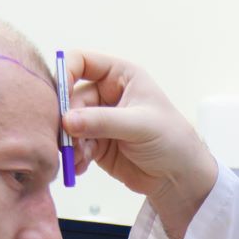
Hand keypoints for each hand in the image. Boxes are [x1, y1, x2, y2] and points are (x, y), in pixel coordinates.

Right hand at [62, 50, 217, 238]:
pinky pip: (75, 145)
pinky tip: (80, 167)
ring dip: (69, 142)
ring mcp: (99, 120)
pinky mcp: (96, 143)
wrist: (179, 176)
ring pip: (69, 124)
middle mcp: (106, 94)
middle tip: (67, 139)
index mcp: (120, 75)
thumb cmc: (172, 140)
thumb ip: (102, 121)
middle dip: (67, 120)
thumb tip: (68, 120)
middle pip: (71, 98)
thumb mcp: (139, 125)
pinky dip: (74, 156)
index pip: (82, 62)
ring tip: (77, 159)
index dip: (66, 74)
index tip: (58, 96)